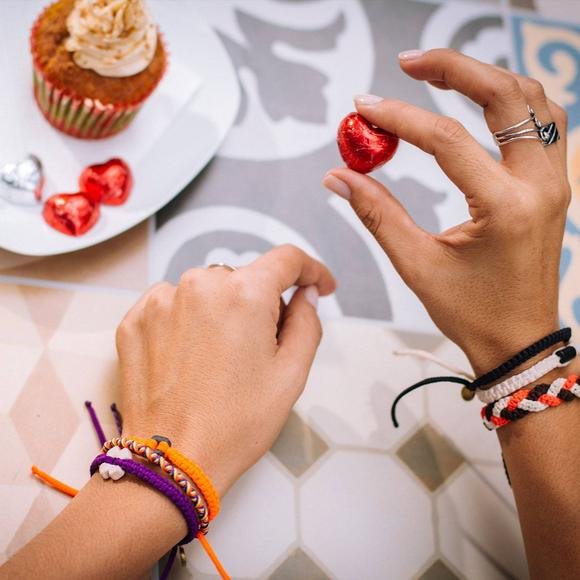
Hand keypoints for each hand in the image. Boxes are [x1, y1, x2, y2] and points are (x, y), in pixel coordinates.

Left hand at [115, 245, 335, 495]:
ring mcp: (161, 300)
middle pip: (245, 279)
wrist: (172, 461)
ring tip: (222, 358)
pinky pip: (173, 303)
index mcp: (244, 294)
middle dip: (262, 303)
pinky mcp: (135, 319)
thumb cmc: (237, 422)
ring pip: (208, 290)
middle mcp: (200, 284)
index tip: (319, 285)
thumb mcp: (291, 374)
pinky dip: (188, 319)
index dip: (311, 271)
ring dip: (222, 311)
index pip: (286, 260)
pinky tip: (192, 356)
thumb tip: (306, 294)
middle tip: (265, 345)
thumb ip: (307, 321)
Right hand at [324, 49, 570, 373]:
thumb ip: (377, 213)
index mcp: (504, 208)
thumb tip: (339, 175)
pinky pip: (542, 123)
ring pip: (532, 102)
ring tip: (440, 74)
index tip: (362, 107)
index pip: (447, 142)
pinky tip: (480, 100)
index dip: (399, 118)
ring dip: (487, 79)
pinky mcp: (551, 186)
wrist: (518, 339)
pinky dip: (511, 101)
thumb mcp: (417, 264)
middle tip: (409, 62)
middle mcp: (538, 186)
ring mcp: (552, 183)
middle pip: (506, 97)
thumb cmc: (471, 311)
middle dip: (454, 70)